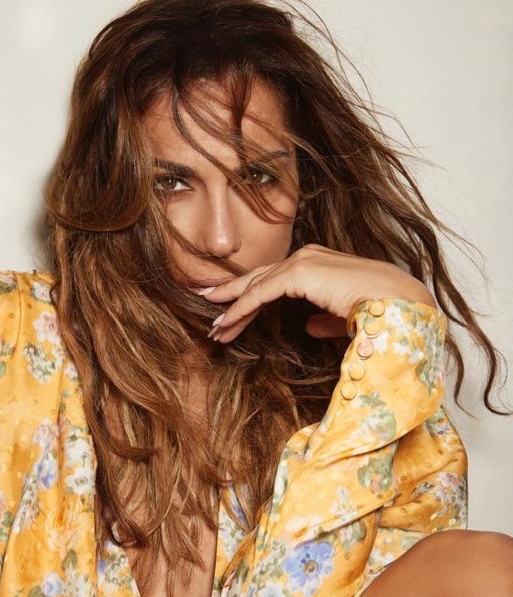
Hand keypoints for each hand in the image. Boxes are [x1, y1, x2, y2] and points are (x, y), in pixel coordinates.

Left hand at [198, 244, 435, 343]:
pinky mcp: (299, 274)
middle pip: (259, 278)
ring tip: (214, 327)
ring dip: (232, 307)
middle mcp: (307, 257)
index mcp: (318, 265)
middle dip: (231, 293)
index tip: (230, 311)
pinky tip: (225, 323)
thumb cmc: (382, 310)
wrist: (401, 302)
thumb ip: (325, 319)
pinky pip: (260, 294)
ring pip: (255, 286)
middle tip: (207, 304)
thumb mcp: (345, 317)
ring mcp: (302, 262)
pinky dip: (240, 309)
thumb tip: (309, 327)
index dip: (250, 294)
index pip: (275, 279)